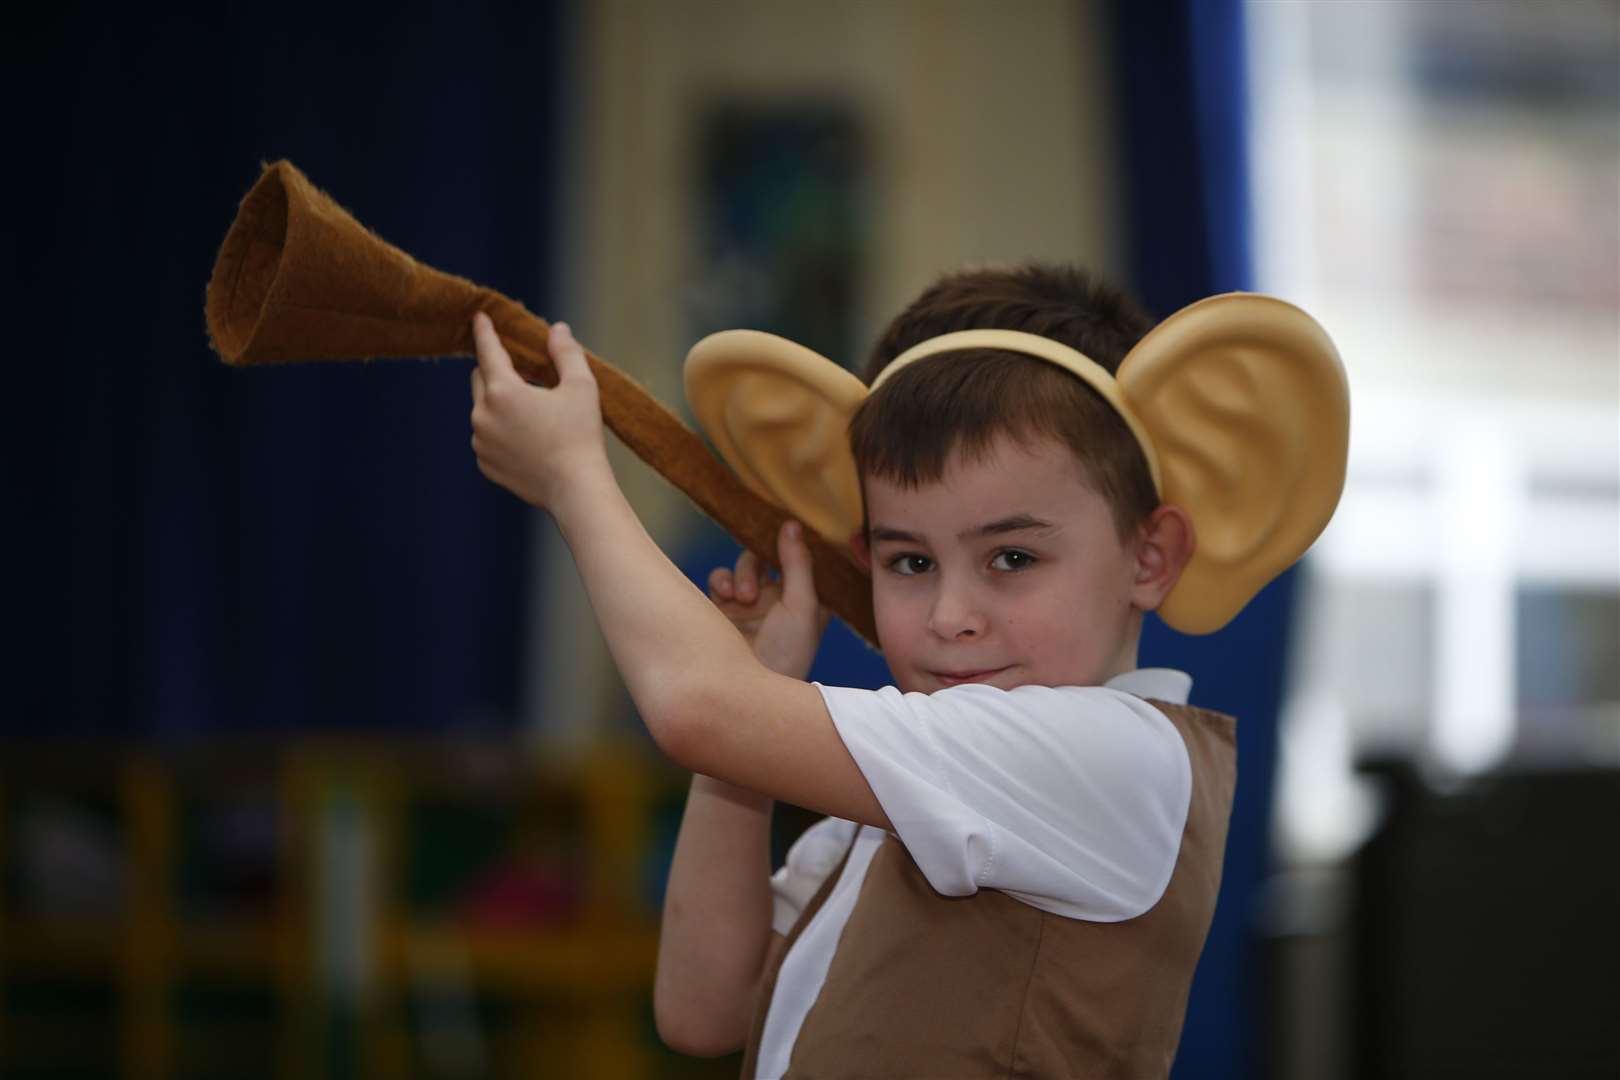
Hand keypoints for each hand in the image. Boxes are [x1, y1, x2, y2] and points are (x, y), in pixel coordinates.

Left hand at [470, 314, 606, 509]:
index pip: (488, 351)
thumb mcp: (581, 386)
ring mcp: (480, 442)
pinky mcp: (485, 464)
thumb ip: (565, 352)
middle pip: (480, 378)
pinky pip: (487, 437)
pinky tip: (528, 439)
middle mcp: (482, 415)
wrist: (575, 488)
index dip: (485, 331)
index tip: (479, 317)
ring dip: (500, 403)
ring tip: (533, 415)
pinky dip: (500, 432)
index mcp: (503, 391)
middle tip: (525, 374)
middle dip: (496, 370)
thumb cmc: (580, 434)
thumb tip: (557, 329)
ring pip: (483, 410)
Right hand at [708, 520, 829, 678]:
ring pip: (742, 566)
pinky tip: (725, 596)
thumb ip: (797, 564)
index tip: (783, 526)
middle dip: (758, 563)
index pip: (800, 556)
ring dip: (740, 574)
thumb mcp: (802, 607)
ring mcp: (749, 602)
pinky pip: (719, 579)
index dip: (792, 541)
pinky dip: (721, 581)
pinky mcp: (723, 608)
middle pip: (767, 556)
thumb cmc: (787, 655)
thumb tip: (792, 524)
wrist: (750, 693)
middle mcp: (778, 596)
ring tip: (741, 597)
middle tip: (754, 589)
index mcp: (806, 595)